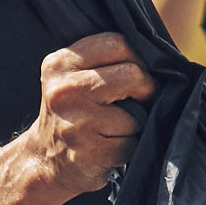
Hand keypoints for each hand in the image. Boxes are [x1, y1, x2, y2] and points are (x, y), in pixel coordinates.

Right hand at [27, 35, 151, 198]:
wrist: (46, 161)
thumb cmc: (74, 114)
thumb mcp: (74, 77)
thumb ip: (104, 62)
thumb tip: (159, 57)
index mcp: (60, 64)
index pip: (116, 43)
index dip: (138, 58)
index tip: (138, 73)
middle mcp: (64, 90)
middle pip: (133, 74)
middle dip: (146, 89)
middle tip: (140, 101)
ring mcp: (76, 122)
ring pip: (136, 115)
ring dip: (135, 125)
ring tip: (114, 129)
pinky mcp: (89, 152)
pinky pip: (132, 144)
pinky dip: (130, 148)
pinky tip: (110, 148)